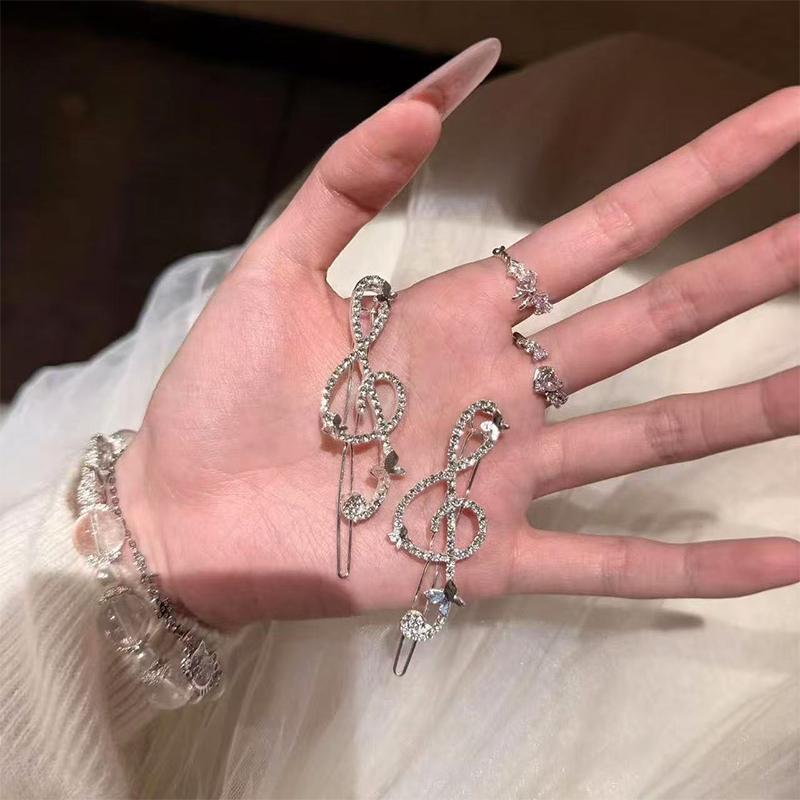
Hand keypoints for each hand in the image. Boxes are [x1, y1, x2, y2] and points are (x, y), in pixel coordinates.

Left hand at [117, 40, 799, 628]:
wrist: (186, 513)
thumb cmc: (220, 396)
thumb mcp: (276, 268)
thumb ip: (352, 176)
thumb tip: (449, 80)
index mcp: (460, 317)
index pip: (598, 236)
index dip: (686, 181)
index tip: (775, 126)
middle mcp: (502, 391)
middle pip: (648, 325)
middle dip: (744, 277)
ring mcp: (505, 477)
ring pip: (650, 440)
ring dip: (745, 413)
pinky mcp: (488, 557)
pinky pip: (609, 564)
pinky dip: (690, 569)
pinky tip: (781, 560)